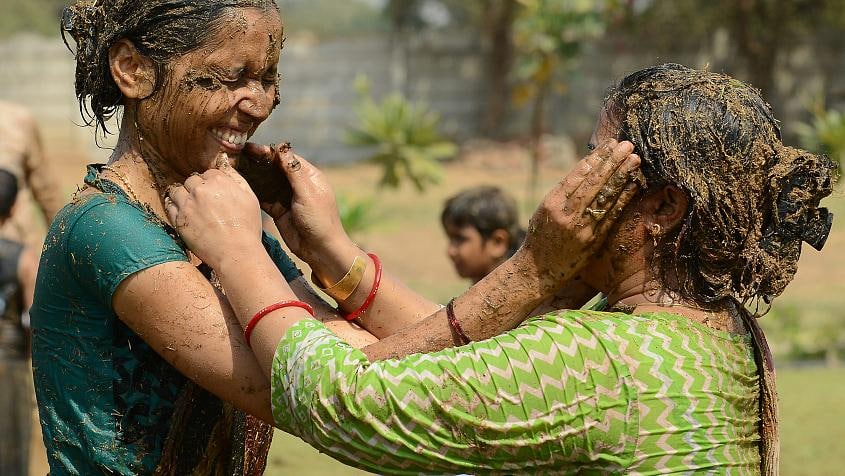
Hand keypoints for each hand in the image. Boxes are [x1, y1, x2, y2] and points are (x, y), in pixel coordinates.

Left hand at [165, 158, 263, 268]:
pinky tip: (182, 212)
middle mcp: (200, 189)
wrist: (237, 252)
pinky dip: (174, 207)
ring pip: (177, 191)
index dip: (212, 184)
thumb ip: (235, 177)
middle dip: (197, 188)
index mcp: (219, 181)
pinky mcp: (179, 220)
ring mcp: (187, 204)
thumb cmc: (248, 226)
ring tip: (191, 206)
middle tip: (204, 202)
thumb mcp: (250, 197)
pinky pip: (170, 206)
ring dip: (183, 196)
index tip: (216, 194)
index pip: (209, 173)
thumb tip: (222, 160)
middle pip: (192, 180)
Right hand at [248, 143, 352, 264]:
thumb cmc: (319, 220)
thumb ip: (294, 172)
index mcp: (309, 176)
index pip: (286, 158)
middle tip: (237, 155)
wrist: (320, 249)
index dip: (269, 152)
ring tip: (234, 168)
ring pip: (267, 182)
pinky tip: (239, 186)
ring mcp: (287, 197)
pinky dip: (253, 192)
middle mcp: (298, 184)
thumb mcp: (308, 193)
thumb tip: (282, 147)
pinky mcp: (279, 210)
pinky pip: (264, 197)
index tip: (251, 148)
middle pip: (274, 168)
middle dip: (257, 162)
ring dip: (253, 176)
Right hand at [516, 139, 640, 292]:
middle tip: (627, 145)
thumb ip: (563, 193)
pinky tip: (634, 185)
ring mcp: (580, 228)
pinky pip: (611, 215)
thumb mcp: (544, 211)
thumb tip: (587, 168)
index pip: (577, 175)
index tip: (609, 144)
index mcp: (551, 203)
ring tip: (635, 159)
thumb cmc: (540, 238)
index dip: (595, 158)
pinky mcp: (592, 241)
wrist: (536, 271)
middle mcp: (565, 214)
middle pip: (593, 182)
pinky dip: (623, 198)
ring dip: (621, 176)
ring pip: (604, 197)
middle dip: (612, 161)